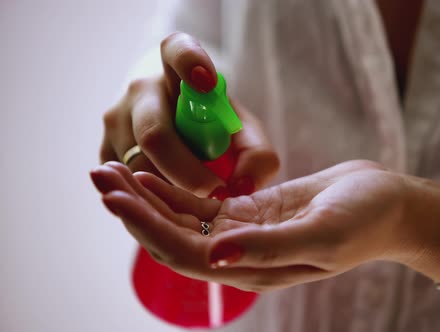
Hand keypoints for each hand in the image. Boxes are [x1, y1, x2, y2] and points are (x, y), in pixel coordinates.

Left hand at [90, 160, 411, 291]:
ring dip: (147, 198)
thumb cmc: (364, 220)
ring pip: (183, 220)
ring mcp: (244, 233)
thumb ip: (269, 248)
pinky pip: (202, 204)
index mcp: (254, 269)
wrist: (389, 205)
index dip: (147, 226)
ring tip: (111, 170)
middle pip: (173, 237)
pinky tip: (150, 172)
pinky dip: (174, 190)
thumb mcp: (323, 233)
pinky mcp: (250, 211)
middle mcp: (241, 256)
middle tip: (98, 176)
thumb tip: (215, 256)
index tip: (114, 195)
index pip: (185, 253)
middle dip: (134, 210)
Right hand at [100, 32, 278, 195]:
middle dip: (186, 170)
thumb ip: (256, 155)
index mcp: (177, 68)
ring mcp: (117, 120)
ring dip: (173, 191)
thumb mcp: (243, 133)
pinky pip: (131, 185)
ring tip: (199, 198)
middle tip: (215, 190)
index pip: (177, 50)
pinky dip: (157, 199)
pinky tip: (176, 200)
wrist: (180, 131)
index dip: (190, 63)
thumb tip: (242, 187)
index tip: (207, 82)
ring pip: (141, 166)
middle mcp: (141, 89)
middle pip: (155, 133)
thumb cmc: (216, 129)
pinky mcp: (105, 153)